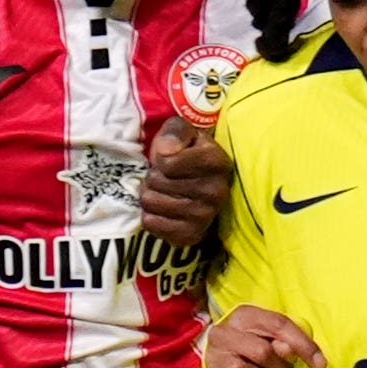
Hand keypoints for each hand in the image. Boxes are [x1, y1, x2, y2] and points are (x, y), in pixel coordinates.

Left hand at [139, 115, 231, 248]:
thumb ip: (174, 131)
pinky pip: (152, 224)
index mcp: (217, 161)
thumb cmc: (187, 154)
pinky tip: (160, 210)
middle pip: (156, 182)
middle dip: (152, 177)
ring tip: (159, 192)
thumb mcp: (183, 132)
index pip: (166, 162)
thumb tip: (165, 151)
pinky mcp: (191, 235)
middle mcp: (217, 191)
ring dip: (149, 196)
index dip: (160, 159)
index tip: (168, 160)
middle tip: (161, 178)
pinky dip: (150, 216)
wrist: (200, 187)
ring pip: (151, 202)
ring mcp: (205, 216)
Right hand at [206, 305, 323, 367]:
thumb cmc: (258, 342)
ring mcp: (214, 357)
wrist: (228, 356)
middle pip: (262, 352)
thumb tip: (291, 353)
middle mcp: (224, 333)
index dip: (303, 345)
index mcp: (245, 315)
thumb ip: (291, 339)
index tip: (320, 364)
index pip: (278, 325)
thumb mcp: (277, 335)